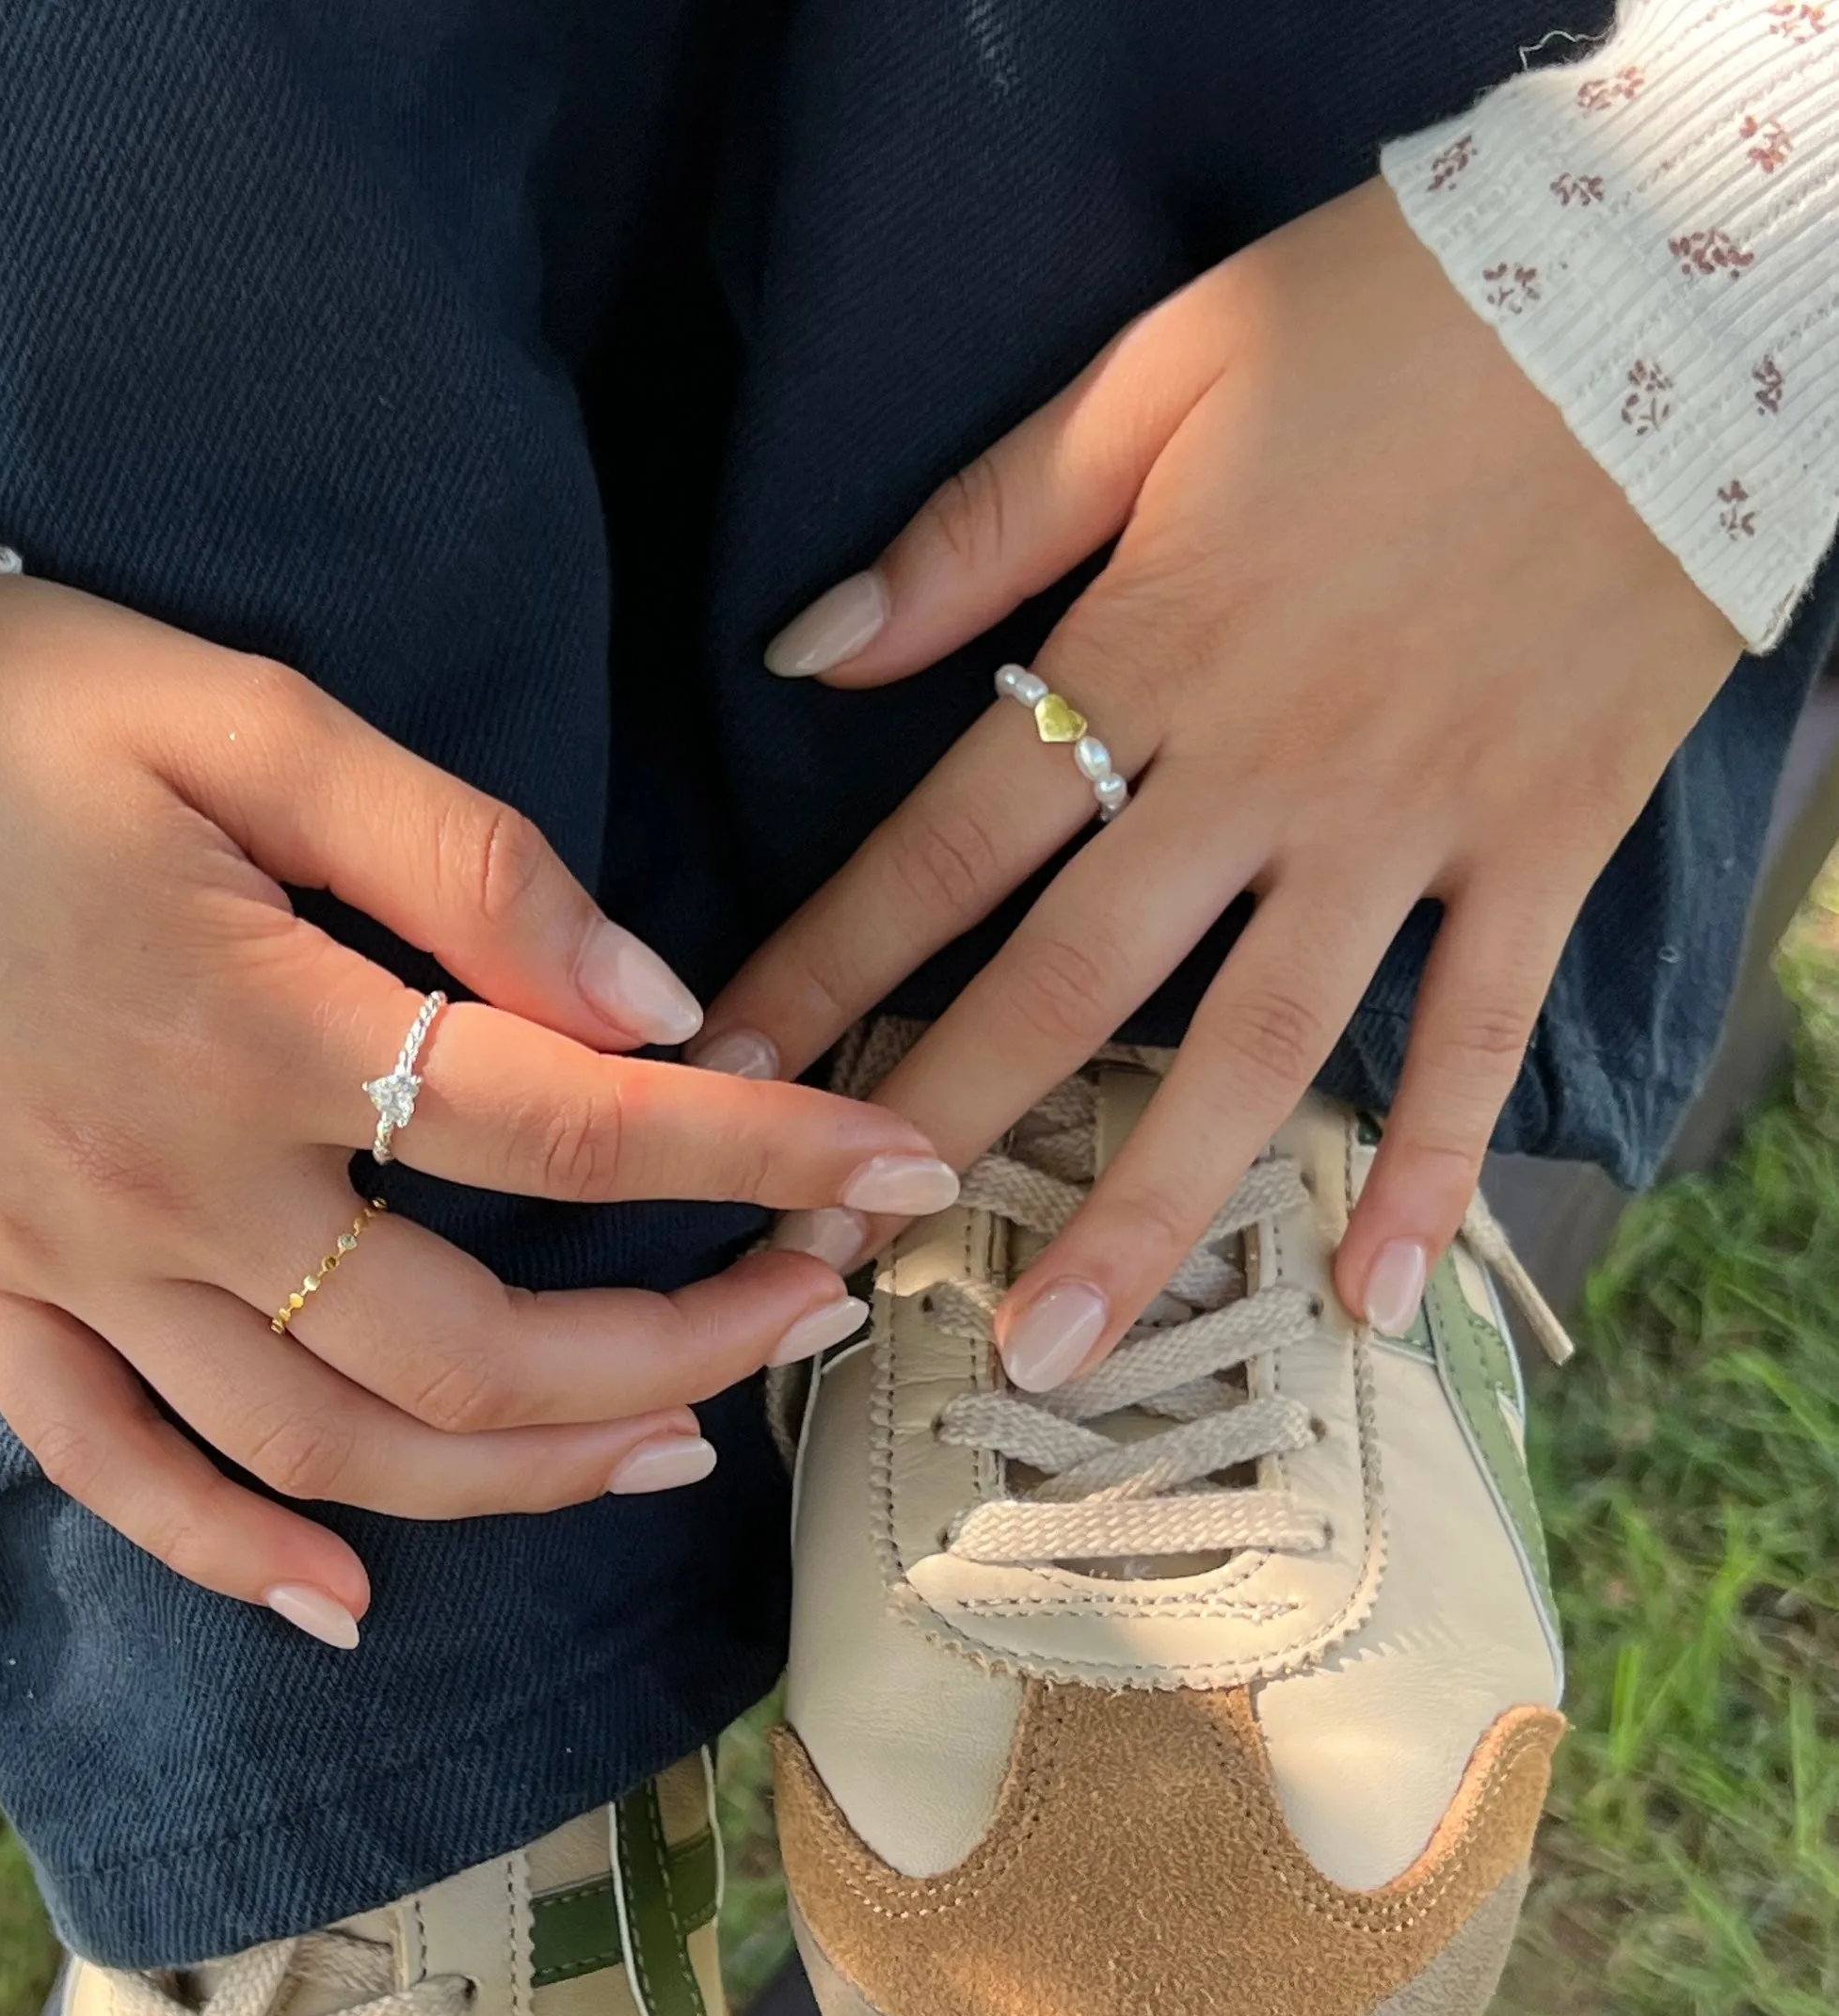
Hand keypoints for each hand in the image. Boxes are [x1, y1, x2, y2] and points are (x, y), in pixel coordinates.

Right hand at [0, 578, 956, 1640]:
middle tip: (803, 1311)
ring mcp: (72, 1265)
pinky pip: (110, 1471)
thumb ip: (458, 855)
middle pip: (466, 1344)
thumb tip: (649, 1001)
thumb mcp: (241, 712)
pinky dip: (227, 1553)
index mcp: (250, 1018)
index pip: (563, 1124)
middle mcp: (170, 1181)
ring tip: (665, 1447)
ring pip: (321, 1445)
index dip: (755, 1154)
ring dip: (512, 1477)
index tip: (896, 1172)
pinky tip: (345, 1602)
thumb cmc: (3, 706)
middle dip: (671, 1346)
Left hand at [695, 177, 1742, 1384]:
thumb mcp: (1158, 372)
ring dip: (1143, 1211)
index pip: (945, 845)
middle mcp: (1262, 768)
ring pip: (1254, 1051)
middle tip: (834, 1267)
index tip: (721, 1077)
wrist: (1672, 284)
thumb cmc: (1396, 317)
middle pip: (1068, 984)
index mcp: (1150, 651)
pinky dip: (1436, 1170)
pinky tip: (1380, 1299)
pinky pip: (1479, 1033)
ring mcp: (1407, 823)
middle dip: (936, 1131)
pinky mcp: (1540, 843)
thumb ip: (978, 527)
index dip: (823, 965)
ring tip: (1052, 1352)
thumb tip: (809, 652)